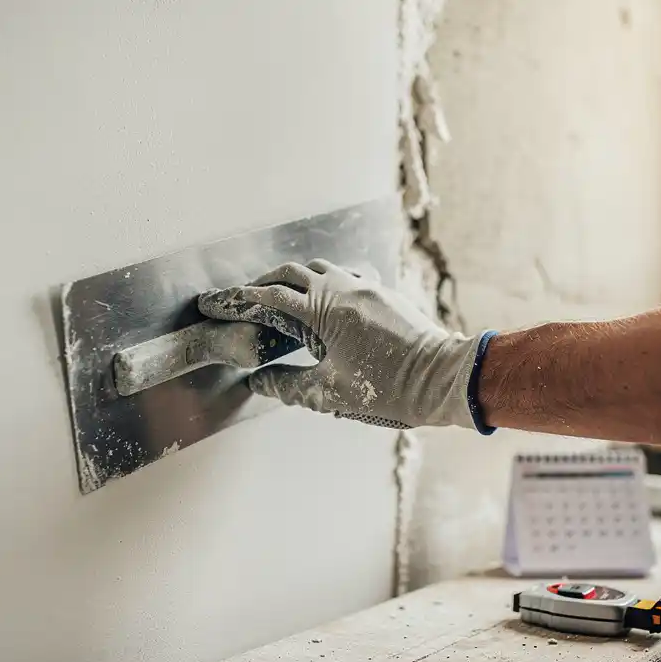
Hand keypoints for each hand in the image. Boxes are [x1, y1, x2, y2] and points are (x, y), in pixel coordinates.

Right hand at [197, 259, 495, 431]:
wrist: (445, 378)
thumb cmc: (391, 389)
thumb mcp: (330, 394)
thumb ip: (288, 385)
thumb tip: (258, 383)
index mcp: (325, 311)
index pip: (269, 297)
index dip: (238, 300)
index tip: (215, 304)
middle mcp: (344, 289)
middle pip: (292, 273)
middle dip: (263, 283)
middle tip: (245, 299)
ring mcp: (368, 287)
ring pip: (322, 268)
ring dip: (297, 278)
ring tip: (283, 297)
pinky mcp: (386, 293)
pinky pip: (348, 274)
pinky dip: (327, 280)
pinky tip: (327, 298)